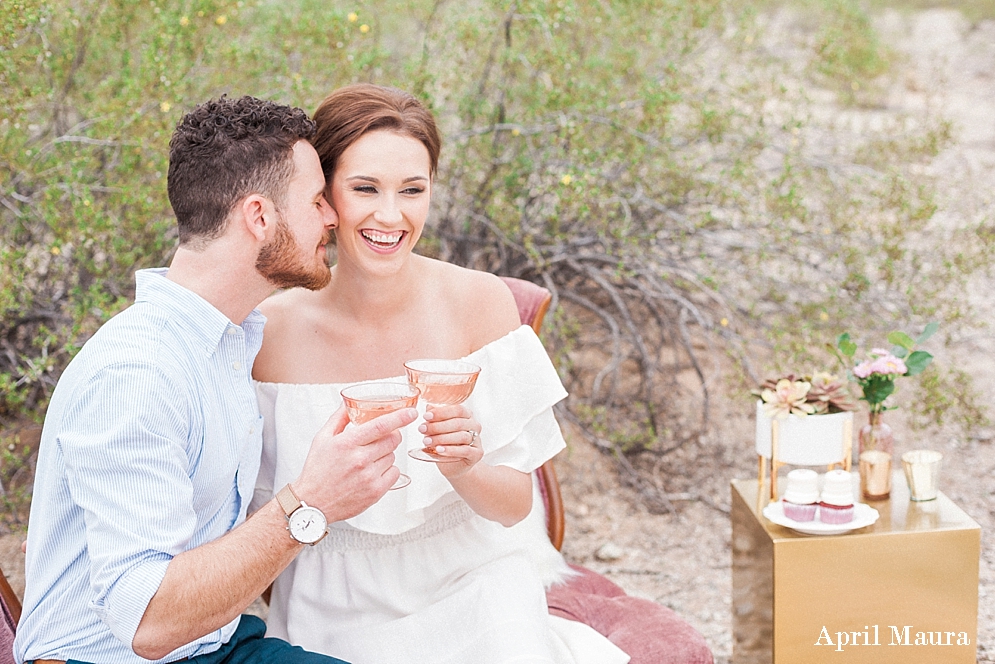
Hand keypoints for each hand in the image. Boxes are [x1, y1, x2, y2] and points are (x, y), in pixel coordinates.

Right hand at [294, 405, 416, 521]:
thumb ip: (338, 419)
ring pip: (392, 456)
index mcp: (347, 443)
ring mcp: (369, 476)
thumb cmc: (317, 471)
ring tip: (368, 460)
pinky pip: (394, 472)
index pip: (380, 426)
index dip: (399, 417)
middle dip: (391, 436)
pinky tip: (373, 471)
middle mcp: (360, 459)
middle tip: (380, 440)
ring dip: (385, 454)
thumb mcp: (322, 439)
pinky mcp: (375, 491)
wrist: (313, 503)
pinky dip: (388, 470)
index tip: (411, 413)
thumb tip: (348, 403)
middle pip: (392, 440)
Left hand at [420, 404, 483, 478]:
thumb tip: (428, 407)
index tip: (426, 416)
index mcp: (467, 415)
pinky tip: (439, 450)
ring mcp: (477, 440)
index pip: (457, 409)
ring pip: (461, 436)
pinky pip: (465, 450)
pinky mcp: (477, 453)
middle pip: (458, 423)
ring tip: (427, 441)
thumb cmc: (446, 443)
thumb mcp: (438, 429)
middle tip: (422, 430)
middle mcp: (474, 425)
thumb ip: (435, 418)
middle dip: (437, 426)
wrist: (454, 465)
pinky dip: (451, 450)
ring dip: (442, 438)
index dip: (441, 412)